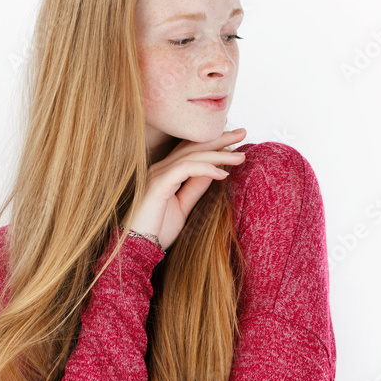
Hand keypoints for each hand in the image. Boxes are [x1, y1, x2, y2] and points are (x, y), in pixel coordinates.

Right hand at [131, 128, 246, 250]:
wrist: (137, 248)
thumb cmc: (156, 231)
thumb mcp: (183, 207)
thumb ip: (195, 189)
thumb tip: (214, 172)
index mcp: (165, 173)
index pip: (191, 150)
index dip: (213, 144)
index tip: (237, 142)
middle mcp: (160, 169)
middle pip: (193, 146)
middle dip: (219, 139)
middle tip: (242, 133)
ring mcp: (158, 175)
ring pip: (192, 155)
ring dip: (218, 154)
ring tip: (240, 157)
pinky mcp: (158, 184)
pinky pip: (186, 169)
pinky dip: (206, 169)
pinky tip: (223, 173)